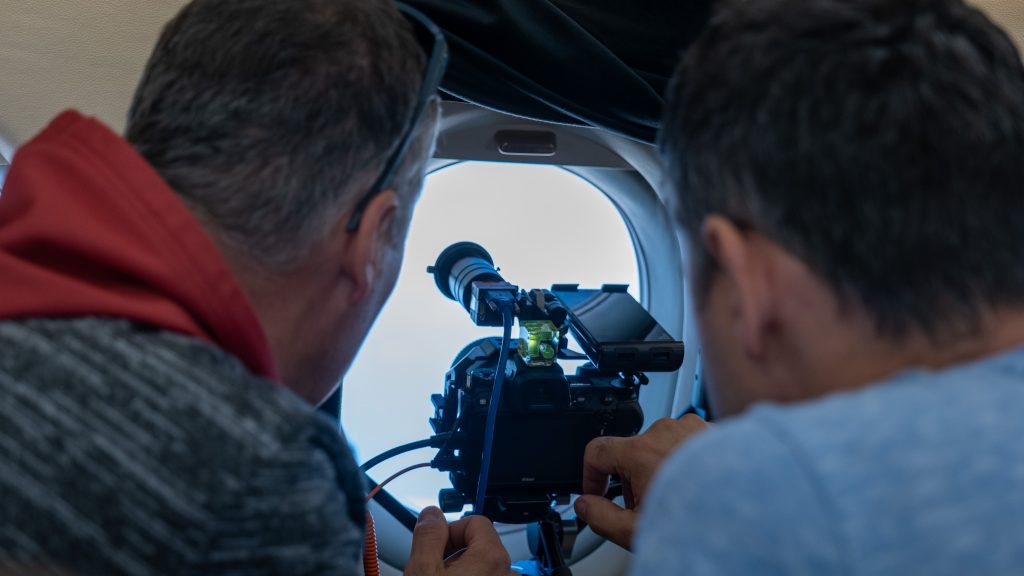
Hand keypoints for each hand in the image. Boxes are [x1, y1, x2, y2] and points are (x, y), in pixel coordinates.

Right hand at [405, 507, 512, 575]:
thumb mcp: (423, 571)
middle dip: (454, 552)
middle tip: (433, 569)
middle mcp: (506, 572)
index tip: (435, 546)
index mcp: (491, 558)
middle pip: (479, 544)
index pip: (475, 521)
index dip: (450, 530)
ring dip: (461, 569)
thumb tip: (431, 514)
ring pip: (481, 565)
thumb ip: (428, 536)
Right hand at [574, 415, 707, 549]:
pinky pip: (689, 443)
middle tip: (645, 508)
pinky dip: (686, 463)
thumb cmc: (700, 521)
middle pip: (631, 451)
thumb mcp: (636, 531)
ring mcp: (692, 428)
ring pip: (661, 446)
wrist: (752, 513)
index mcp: (640, 451)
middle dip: (632, 479)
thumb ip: (599, 517)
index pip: (596, 451)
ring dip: (659, 469)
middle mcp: (665, 431)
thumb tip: (585, 506)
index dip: (589, 475)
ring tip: (677, 499)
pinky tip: (697, 488)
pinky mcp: (714, 432)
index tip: (596, 493)